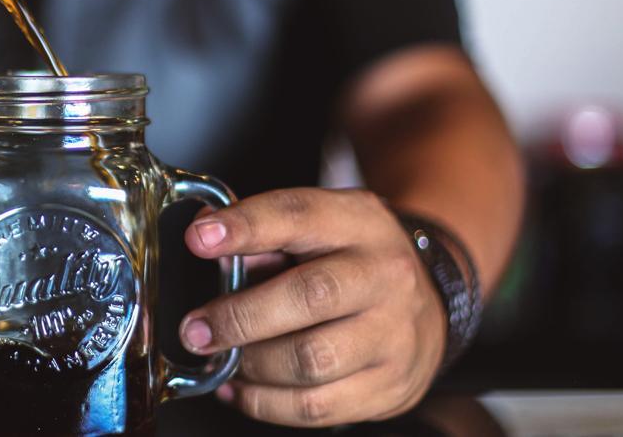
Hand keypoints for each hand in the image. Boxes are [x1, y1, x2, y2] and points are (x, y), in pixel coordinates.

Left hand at [180, 188, 446, 426]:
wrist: (425, 306)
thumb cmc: (351, 262)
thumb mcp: (318, 228)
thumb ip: (263, 235)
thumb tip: (208, 247)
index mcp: (358, 222)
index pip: (298, 215)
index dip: (245, 227)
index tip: (198, 239)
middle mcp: (384, 275)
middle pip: (309, 297)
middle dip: (240, 316)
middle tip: (197, 330)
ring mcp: (394, 335)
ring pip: (311, 361)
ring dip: (251, 365)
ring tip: (223, 358)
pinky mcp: (389, 386)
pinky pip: (315, 407)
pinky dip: (264, 402)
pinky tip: (242, 387)